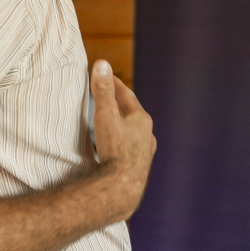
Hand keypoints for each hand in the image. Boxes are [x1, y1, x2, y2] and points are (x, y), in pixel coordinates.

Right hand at [90, 60, 156, 221]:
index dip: (114, 84)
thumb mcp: (105, 115)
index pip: (126, 95)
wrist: (123, 187)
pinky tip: (117, 148)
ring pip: (133, 132)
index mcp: (141, 119)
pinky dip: (123, 142)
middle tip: (108, 95)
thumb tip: (102, 64)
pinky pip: (131, 148)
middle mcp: (147, 134)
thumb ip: (103, 91)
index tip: (105, 76)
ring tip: (112, 121)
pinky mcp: (139, 166)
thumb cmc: (114, 150)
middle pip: (131, 113)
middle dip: (119, 103)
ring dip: (122, 124)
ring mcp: (145, 152)